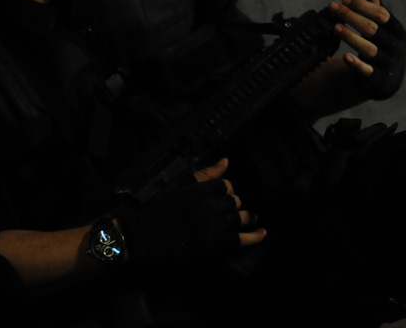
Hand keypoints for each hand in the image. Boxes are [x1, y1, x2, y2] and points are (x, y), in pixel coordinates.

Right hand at [115, 158, 265, 263]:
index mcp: (203, 189)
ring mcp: (216, 226)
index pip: (226, 185)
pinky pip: (242, 239)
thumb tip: (226, 160)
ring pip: (241, 217)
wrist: (142, 236)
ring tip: (251, 219)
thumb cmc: (156, 208)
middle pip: (234, 201)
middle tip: (227, 210)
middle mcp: (213, 206)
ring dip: (247, 217)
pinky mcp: (216, 245)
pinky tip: (262, 233)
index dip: (224, 190)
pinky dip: (254, 236)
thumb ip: (204, 174)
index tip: (220, 195)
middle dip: (232, 204)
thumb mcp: (178, 185)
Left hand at [328, 0, 405, 99]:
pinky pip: (367, 71)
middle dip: (352, 16)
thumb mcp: (380, 24)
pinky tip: (345, 56)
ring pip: (369, 49)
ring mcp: (387, 63)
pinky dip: (356, 64)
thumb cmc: (381, 43)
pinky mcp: (378, 78)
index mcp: (396, 29)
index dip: (363, 5)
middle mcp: (394, 46)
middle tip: (333, 7)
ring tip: (335, 27)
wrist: (387, 79)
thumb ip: (372, 2)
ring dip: (351, 37)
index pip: (381, 14)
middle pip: (373, 29)